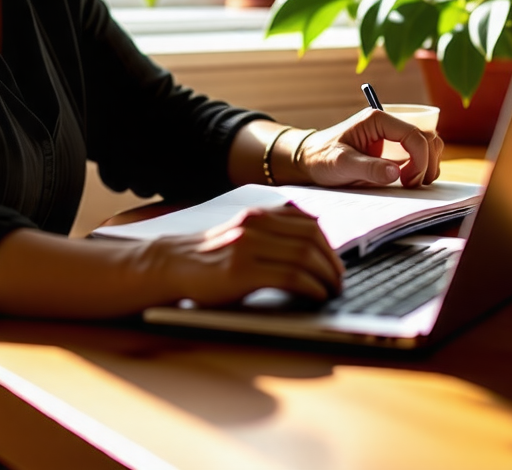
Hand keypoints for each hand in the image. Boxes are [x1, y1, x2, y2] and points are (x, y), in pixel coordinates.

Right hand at [148, 204, 344, 306]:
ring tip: (330, 292)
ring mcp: (248, 247)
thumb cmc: (211, 257)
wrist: (173, 265)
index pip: (307, 223)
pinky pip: (290, 277)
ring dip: (325, 277)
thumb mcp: (243, 233)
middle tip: (338, 281)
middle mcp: (255, 226)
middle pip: (311, 238)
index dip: (329, 244)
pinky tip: (315, 296)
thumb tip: (312, 243)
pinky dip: (311, 288)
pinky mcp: (242, 273)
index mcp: (258, 215)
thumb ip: (271, 232)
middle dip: (332, 262)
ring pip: (304, 256)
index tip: (335, 263)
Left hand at [294, 108, 443, 188]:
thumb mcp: (341, 164)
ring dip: (429, 164)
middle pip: (426, 137)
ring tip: (414, 183)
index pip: (413, 134)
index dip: (419, 159)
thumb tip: (395, 173)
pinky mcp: (393, 149)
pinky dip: (423, 167)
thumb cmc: (322, 157)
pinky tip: (411, 181)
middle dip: (427, 162)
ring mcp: (392, 136)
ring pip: (427, 144)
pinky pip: (419, 154)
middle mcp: (388, 124)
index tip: (409, 181)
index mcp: (377, 120)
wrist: (310, 160)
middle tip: (413, 184)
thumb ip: (368, 168)